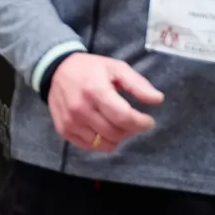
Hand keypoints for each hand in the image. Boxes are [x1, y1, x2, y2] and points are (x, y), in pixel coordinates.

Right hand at [46, 54, 162, 152]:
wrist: (56, 70)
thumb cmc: (90, 69)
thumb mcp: (116, 68)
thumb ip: (138, 84)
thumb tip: (158, 99)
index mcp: (95, 91)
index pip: (123, 117)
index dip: (140, 123)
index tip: (148, 120)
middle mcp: (81, 109)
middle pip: (115, 133)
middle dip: (131, 129)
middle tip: (134, 121)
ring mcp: (71, 122)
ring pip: (104, 143)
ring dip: (118, 137)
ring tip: (119, 124)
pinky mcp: (64, 130)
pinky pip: (91, 146)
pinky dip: (103, 141)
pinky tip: (105, 128)